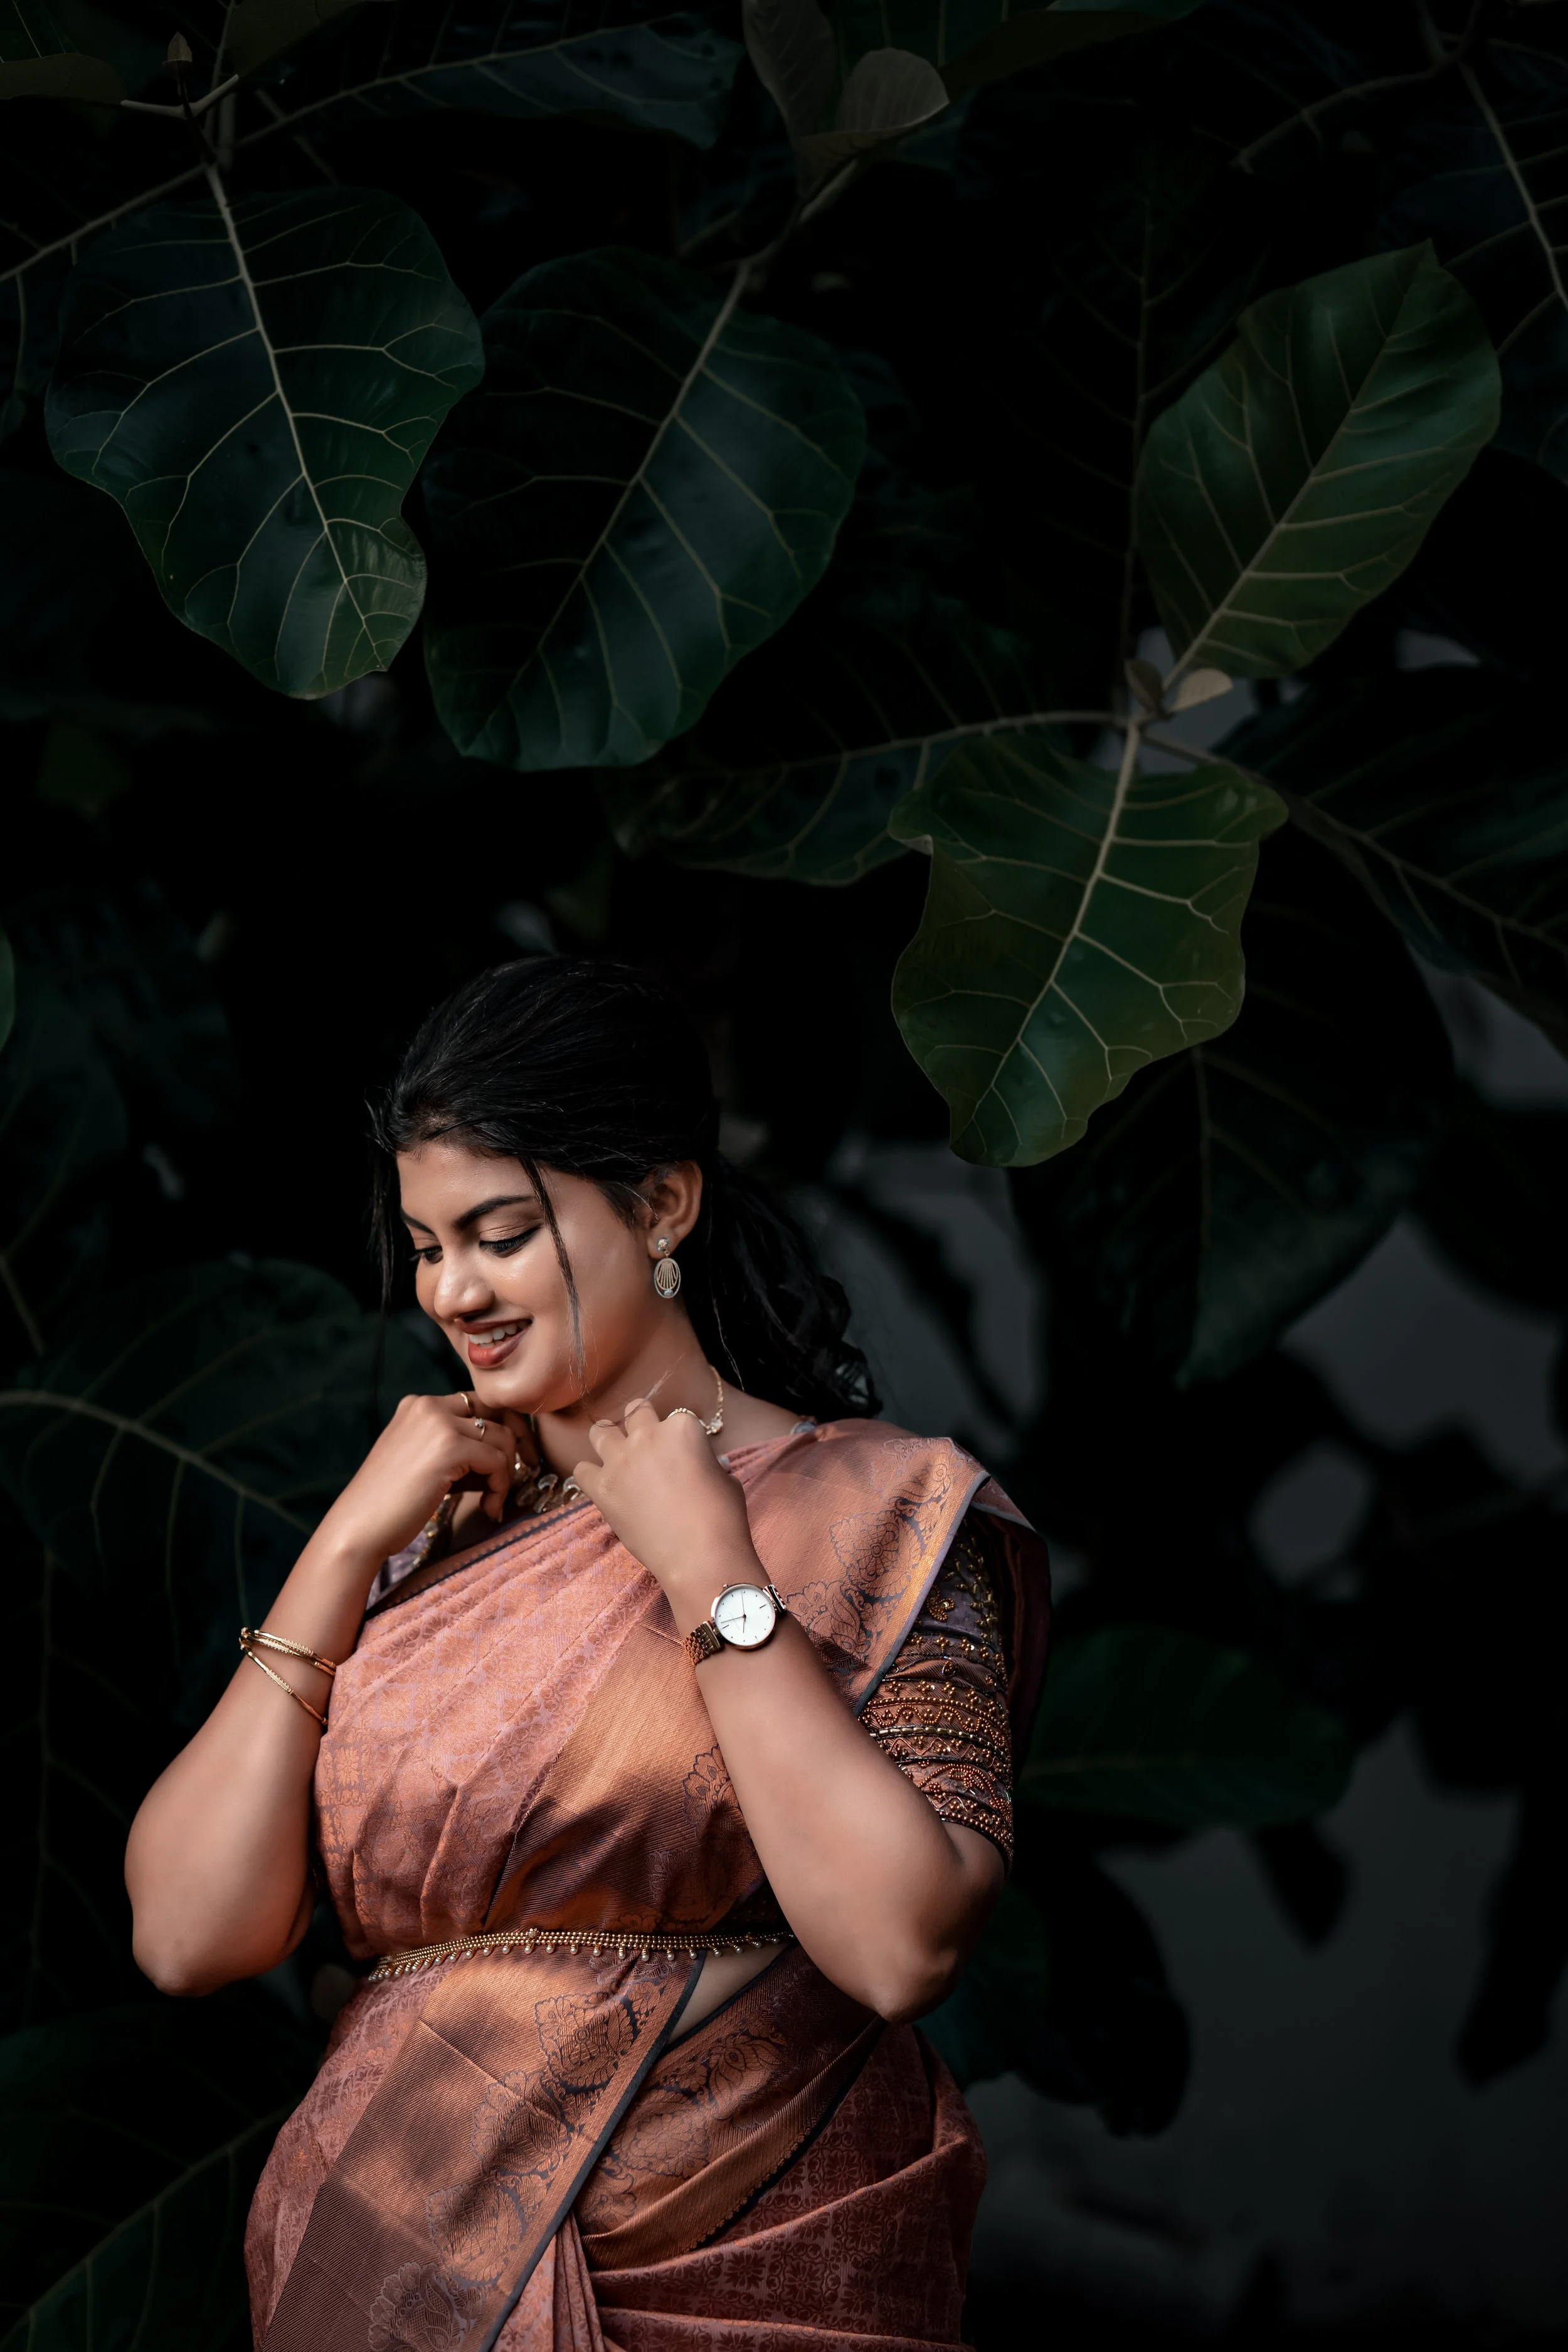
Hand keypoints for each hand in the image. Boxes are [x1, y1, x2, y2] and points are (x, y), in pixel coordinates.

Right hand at [310, 1392, 522, 1583]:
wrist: (358, 1528)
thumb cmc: (391, 1505)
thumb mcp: (426, 1465)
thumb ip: (460, 1451)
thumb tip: (508, 1456)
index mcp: (420, 1405)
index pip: (480, 1404)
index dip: (504, 1428)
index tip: (517, 1456)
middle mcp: (429, 1405)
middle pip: (497, 1414)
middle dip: (517, 1445)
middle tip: (524, 1473)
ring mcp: (438, 1423)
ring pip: (502, 1439)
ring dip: (505, 1475)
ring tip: (491, 1503)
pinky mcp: (448, 1447)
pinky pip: (498, 1461)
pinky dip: (500, 1486)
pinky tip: (488, 1508)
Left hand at [573, 1398, 757, 1622]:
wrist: (699, 1555)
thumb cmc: (722, 1517)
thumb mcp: (726, 1480)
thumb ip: (709, 1464)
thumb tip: (704, 1466)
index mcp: (682, 1428)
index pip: (677, 1418)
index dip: (678, 1436)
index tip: (681, 1453)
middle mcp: (647, 1436)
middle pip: (635, 1412)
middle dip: (640, 1422)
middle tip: (644, 1443)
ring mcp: (620, 1460)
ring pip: (600, 1432)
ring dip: (608, 1438)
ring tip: (613, 1452)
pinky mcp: (601, 1488)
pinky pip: (582, 1470)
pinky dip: (590, 1475)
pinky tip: (601, 1484)